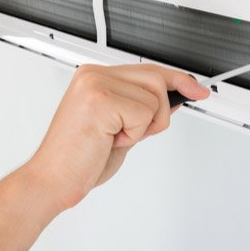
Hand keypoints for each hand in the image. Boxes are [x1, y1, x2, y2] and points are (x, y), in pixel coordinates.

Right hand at [27, 63, 209, 210]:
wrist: (52, 180)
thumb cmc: (79, 159)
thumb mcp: (119, 128)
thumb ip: (141, 109)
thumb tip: (173, 99)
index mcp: (94, 77)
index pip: (147, 70)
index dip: (177, 80)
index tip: (197, 89)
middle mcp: (93, 75)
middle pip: (155, 80)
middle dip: (156, 114)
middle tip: (130, 134)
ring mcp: (94, 84)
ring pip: (153, 99)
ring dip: (142, 127)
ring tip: (113, 137)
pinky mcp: (100, 99)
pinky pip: (144, 114)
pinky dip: (134, 134)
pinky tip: (108, 140)